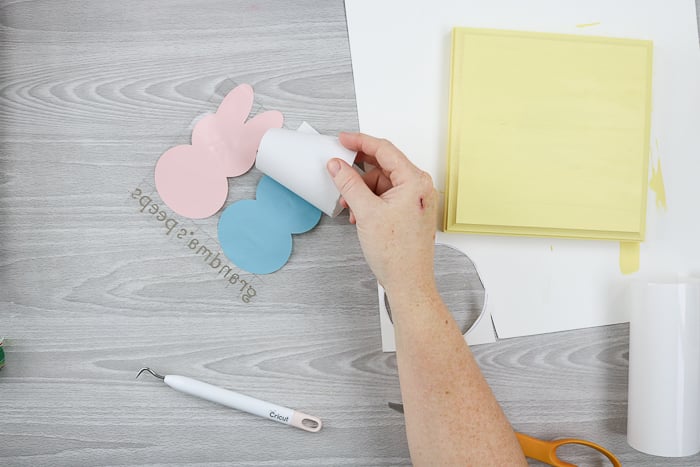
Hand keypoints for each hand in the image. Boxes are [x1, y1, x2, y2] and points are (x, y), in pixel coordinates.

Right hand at [327, 132, 436, 293]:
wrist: (408, 282)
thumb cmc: (397, 254)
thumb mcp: (366, 212)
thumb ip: (349, 184)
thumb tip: (337, 165)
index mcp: (415, 181)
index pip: (385, 150)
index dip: (360, 142)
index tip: (342, 139)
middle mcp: (420, 188)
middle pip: (383, 166)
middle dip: (359, 172)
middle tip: (339, 171)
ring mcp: (416, 201)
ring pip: (383, 183)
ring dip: (363, 191)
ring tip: (350, 207)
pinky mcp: (411, 213)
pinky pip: (387, 197)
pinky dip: (371, 202)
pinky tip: (359, 214)